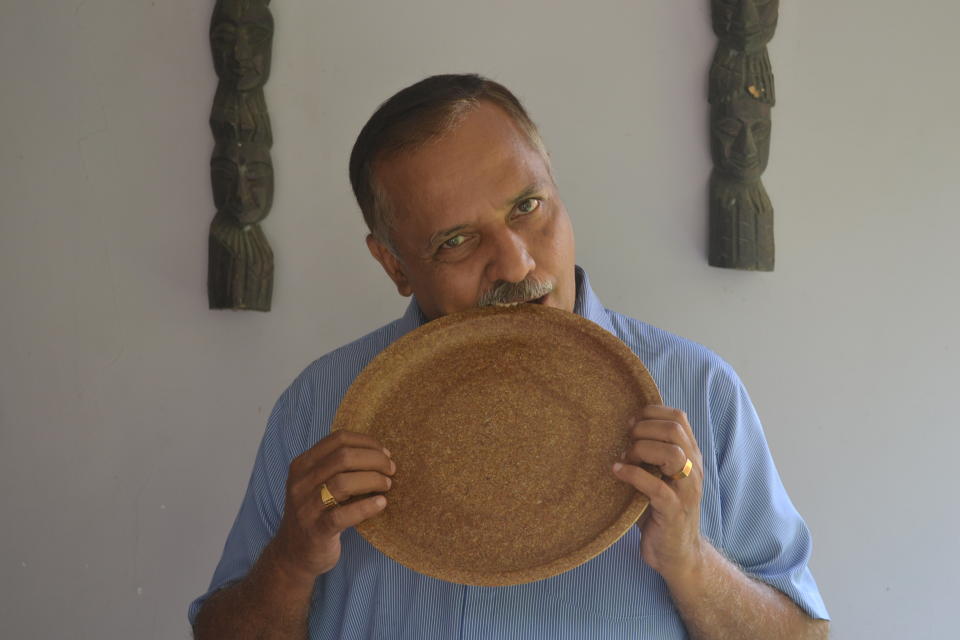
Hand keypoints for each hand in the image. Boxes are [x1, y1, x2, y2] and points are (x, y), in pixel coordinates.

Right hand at [270, 431, 394, 581]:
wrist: (293, 555)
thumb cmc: (315, 513)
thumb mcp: (317, 484)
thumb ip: (337, 467)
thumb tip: (380, 453)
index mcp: (302, 465)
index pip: (338, 439)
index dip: (366, 442)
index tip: (385, 452)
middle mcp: (300, 482)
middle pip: (343, 457)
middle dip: (374, 459)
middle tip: (391, 469)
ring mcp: (306, 507)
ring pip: (343, 483)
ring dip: (372, 480)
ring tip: (387, 484)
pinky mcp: (316, 531)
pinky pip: (343, 515)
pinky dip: (366, 507)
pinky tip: (381, 503)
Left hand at [612, 405, 704, 580]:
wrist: (677, 555)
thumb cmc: (660, 512)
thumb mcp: (657, 477)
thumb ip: (647, 455)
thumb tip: (616, 430)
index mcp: (690, 457)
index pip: (679, 418)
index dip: (652, 412)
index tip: (631, 421)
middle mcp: (693, 469)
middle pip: (674, 430)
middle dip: (644, 428)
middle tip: (625, 439)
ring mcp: (686, 490)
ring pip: (672, 453)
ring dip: (641, 449)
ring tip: (624, 457)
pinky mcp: (674, 511)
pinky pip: (655, 487)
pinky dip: (632, 475)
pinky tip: (616, 471)